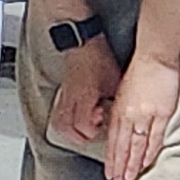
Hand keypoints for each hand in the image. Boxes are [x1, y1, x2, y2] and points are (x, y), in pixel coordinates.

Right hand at [46, 33, 121, 150]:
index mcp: (84, 95)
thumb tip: (121, 114)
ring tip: (82, 130)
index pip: (82, 124)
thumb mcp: (113, 82)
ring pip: (58, 121)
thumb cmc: (98, 58)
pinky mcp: (63, 92)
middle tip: (91, 134)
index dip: (92, 131)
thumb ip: (114, 101)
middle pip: (64, 127)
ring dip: (70, 131)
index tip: (101, 127)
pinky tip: (75, 118)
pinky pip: (58, 112)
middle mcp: (70, 98)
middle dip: (78, 136)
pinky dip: (66, 120)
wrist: (83, 43)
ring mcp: (64, 95)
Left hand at [103, 50, 179, 179]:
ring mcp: (144, 115)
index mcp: (119, 109)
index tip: (110, 171)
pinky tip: (146, 162)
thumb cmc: (140, 69)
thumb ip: (122, 109)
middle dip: (119, 166)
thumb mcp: (123, 91)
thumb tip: (122, 124)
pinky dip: (149, 152)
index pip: (113, 140)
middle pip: (122, 146)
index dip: (111, 157)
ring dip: (132, 164)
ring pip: (136, 145)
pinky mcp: (161, 113)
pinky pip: (154, 137)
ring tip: (129, 178)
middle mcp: (128, 115)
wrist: (153, 56)